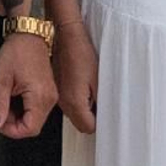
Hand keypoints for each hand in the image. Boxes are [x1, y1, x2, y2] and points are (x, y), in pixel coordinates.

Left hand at [0, 31, 56, 138]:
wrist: (28, 34)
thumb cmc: (16, 52)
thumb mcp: (1, 79)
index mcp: (40, 96)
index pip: (29, 129)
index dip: (11, 131)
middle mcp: (50, 98)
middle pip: (33, 126)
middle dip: (14, 124)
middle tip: (0, 111)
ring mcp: (51, 95)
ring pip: (35, 118)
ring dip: (19, 116)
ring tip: (6, 100)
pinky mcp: (49, 91)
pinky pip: (38, 109)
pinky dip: (25, 109)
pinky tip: (14, 97)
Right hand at [53, 19, 98, 133]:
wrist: (65, 36)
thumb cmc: (81, 53)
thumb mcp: (99, 79)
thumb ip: (102, 102)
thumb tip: (107, 116)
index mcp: (73, 102)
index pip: (88, 128)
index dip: (100, 122)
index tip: (107, 112)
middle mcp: (63, 103)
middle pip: (80, 123)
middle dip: (92, 117)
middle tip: (102, 101)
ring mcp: (58, 97)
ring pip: (75, 114)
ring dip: (85, 108)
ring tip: (93, 90)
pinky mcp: (57, 89)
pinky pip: (70, 103)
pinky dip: (78, 100)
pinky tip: (84, 85)